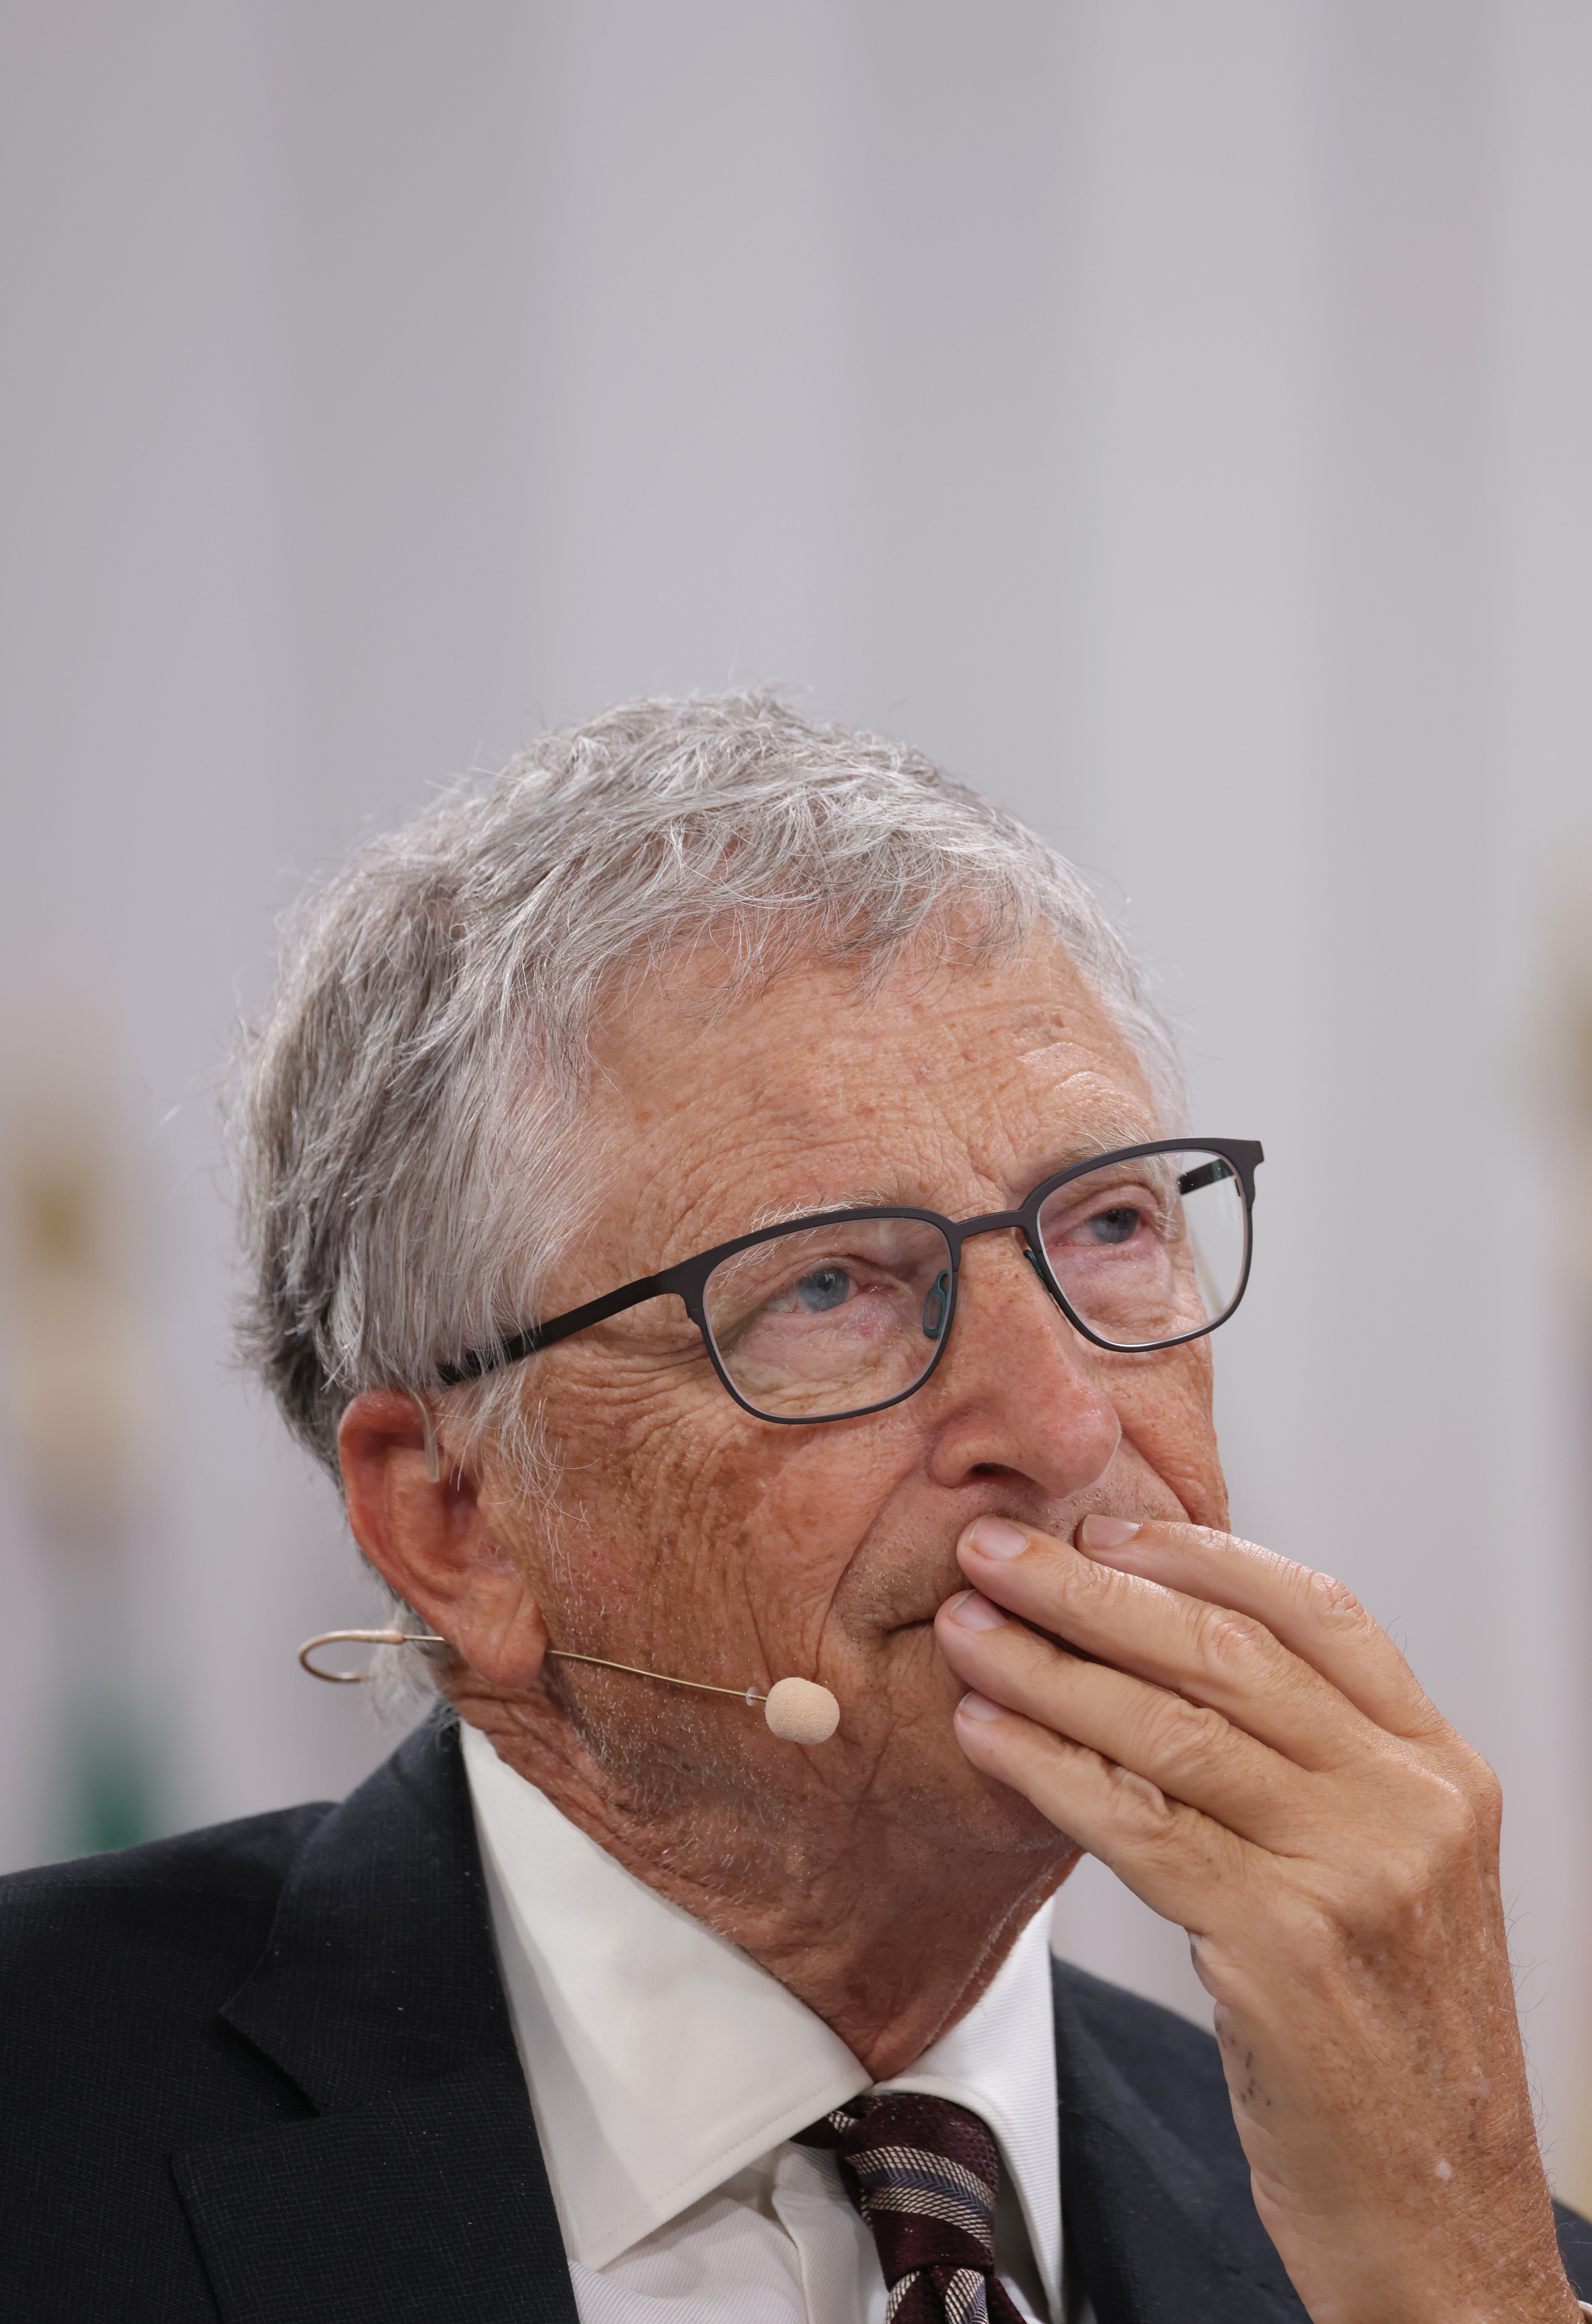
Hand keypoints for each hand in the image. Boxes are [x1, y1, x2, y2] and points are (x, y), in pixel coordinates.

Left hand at [934, 1515, 1578, 2323]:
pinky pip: (1138, 1825)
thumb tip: (1170, 1666)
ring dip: (1049, 1668)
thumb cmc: (1394, 2042)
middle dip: (1093, 1591)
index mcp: (1440, 1772)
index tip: (1109, 1528)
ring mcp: (1350, 1873)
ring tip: (968, 1631)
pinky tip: (988, 1736)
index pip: (1321, 1612)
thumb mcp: (1389, 1879)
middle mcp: (1407, 1806)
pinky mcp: (1282, 1948)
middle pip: (1226, 1653)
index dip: (1204, 1556)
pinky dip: (1050, 1768)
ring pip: (1169, 1729)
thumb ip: (1313, 1773)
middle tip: (998, 1551)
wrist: (1443, 2212)